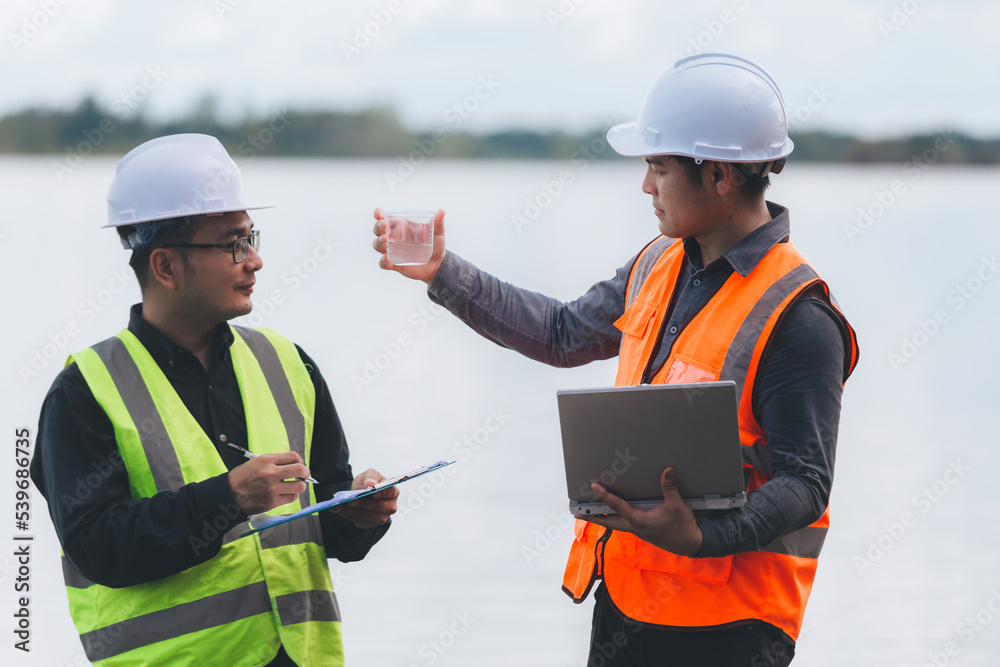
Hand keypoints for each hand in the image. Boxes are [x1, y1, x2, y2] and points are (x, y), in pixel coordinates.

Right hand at [229, 451, 309, 514]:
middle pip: (301, 470)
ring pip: (300, 486)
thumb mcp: (258, 462)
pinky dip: (291, 495)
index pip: (294, 456)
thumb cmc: (244, 476)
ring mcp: (272, 489)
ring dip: (299, 486)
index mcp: (267, 460)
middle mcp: (271, 473)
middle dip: (305, 473)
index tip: (298, 465)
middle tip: (303, 475)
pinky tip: (285, 493)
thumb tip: (297, 465)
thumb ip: (277, 462)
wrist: (228, 493)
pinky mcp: (272, 502)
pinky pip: (292, 498)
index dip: (300, 461)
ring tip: (292, 486)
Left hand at [329, 468, 398, 528]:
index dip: (383, 493)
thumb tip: (371, 483)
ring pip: (366, 515)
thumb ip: (371, 477)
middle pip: (379, 506)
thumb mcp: (369, 474)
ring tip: (340, 505)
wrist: (360, 493)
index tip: (373, 493)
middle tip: (351, 501)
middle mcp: (390, 506)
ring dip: (352, 510)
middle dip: (364, 503)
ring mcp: (381, 517)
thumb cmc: (368, 483)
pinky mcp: (369, 523)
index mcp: (392, 491)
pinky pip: (357, 519)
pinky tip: (337, 509)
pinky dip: (346, 513)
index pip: (391, 492)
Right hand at [372, 208, 446, 283]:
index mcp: (400, 227)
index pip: (386, 219)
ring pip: (378, 245)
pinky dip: (383, 261)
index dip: (379, 215)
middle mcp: (393, 238)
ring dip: (378, 241)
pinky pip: (383, 263)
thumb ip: (438, 222)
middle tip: (383, 224)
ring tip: (385, 239)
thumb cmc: (435, 245)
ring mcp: (392, 251)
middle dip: (378, 227)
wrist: (438, 264)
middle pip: (378, 231)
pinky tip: (386, 258)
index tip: (378, 212)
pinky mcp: (394, 264)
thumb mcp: (437, 233)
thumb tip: (441, 211)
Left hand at [575, 467, 703, 556]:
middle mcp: (635, 527)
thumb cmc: (683, 526)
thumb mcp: (676, 506)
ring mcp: (638, 531)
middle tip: (577, 514)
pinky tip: (614, 515)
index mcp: (639, 521)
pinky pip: (624, 525)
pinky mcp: (643, 532)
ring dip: (602, 519)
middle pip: (608, 522)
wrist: (691, 543)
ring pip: (615, 525)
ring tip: (590, 514)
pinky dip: (615, 519)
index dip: (605, 496)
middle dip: (593, 518)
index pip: (618, 507)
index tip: (594, 487)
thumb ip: (670, 488)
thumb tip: (667, 470)